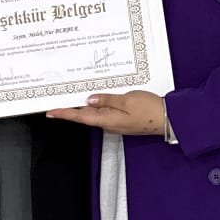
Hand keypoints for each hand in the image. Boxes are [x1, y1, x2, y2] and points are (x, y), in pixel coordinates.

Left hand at [47, 90, 167, 135]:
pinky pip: (106, 111)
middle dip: (71, 108)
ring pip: (95, 113)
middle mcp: (109, 123)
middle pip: (85, 115)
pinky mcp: (124, 119)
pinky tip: (97, 98)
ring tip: (73, 96)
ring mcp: (116, 122)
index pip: (80, 116)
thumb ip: (107, 100)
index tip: (51, 112)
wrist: (168, 119)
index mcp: (107, 120)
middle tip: (58, 100)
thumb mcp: (127, 100)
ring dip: (84, 106)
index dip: (64, 113)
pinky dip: (99, 104)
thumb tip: (90, 100)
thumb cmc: (150, 111)